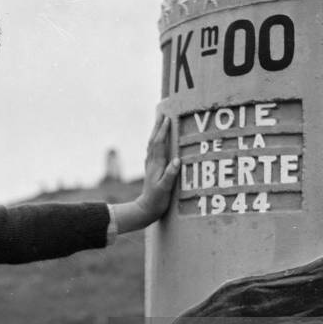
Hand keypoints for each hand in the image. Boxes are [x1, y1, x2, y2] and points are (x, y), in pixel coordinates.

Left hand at [111, 115, 179, 233]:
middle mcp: (152, 163)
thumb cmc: (157, 201)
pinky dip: (155, 143)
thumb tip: (177, 160)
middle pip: (153, 141)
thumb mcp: (165, 189)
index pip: (159, 143)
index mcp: (156, 165)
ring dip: (155, 133)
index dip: (163, 131)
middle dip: (158, 127)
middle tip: (162, 113)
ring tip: (159, 123)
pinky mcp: (151, 171)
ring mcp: (150, 167)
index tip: (168, 118)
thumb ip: (170, 175)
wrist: (145, 210)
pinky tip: (156, 143)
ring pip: (152, 146)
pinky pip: (152, 152)